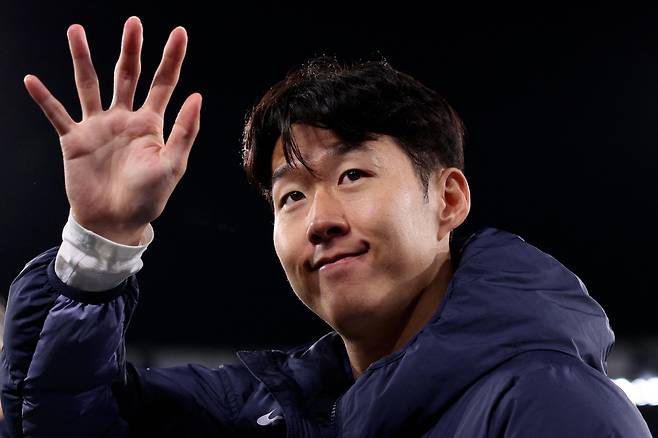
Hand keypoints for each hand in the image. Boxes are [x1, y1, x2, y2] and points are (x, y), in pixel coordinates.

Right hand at [24, 16, 201, 244]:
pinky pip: (57, 115)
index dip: (171, 58)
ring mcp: (98, 127)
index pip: (163, 83)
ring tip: (75, 31)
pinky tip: (32, 80)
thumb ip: (184, 131)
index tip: (179, 32)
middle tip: (133, 22)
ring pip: (88, 85)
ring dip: (82, 59)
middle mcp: (124, 119)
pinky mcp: (75, 141)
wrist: (115, 222)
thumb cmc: (148, 198)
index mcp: (150, 124)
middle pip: (126, 75)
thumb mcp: (172, 165)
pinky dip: (44, 98)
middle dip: (130, 49)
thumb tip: (197, 96)